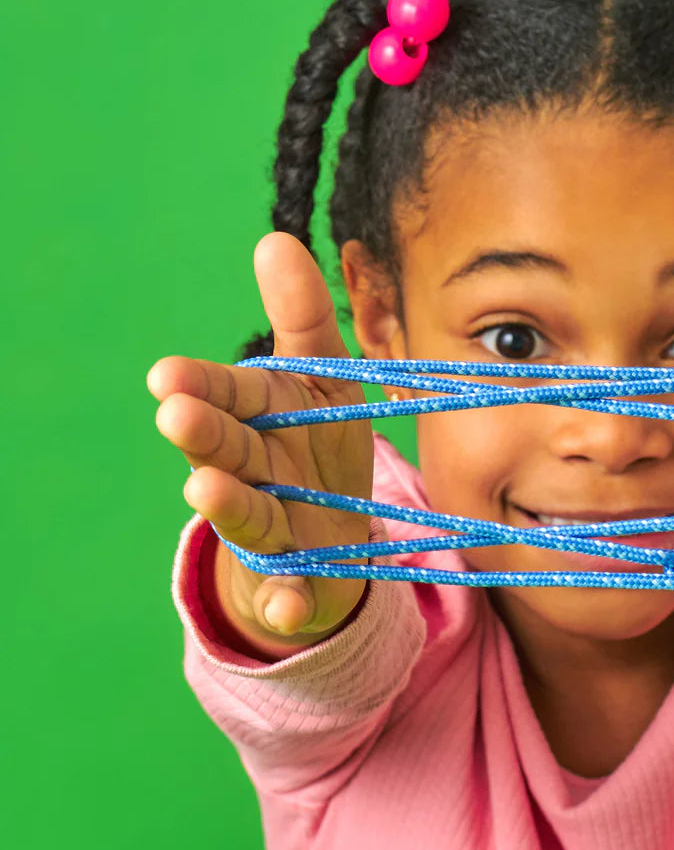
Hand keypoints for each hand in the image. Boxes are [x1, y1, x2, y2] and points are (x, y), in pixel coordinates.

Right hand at [148, 232, 373, 641]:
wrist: (330, 534)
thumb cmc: (316, 444)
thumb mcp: (323, 378)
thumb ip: (302, 318)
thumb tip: (275, 240)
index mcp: (261, 419)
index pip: (231, 395)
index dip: (204, 386)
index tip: (167, 376)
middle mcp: (254, 472)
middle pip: (229, 452)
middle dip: (205, 434)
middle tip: (176, 414)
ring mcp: (272, 530)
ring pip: (250, 518)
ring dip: (227, 505)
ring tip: (204, 491)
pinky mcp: (296, 581)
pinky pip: (293, 596)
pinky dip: (288, 603)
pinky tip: (290, 608)